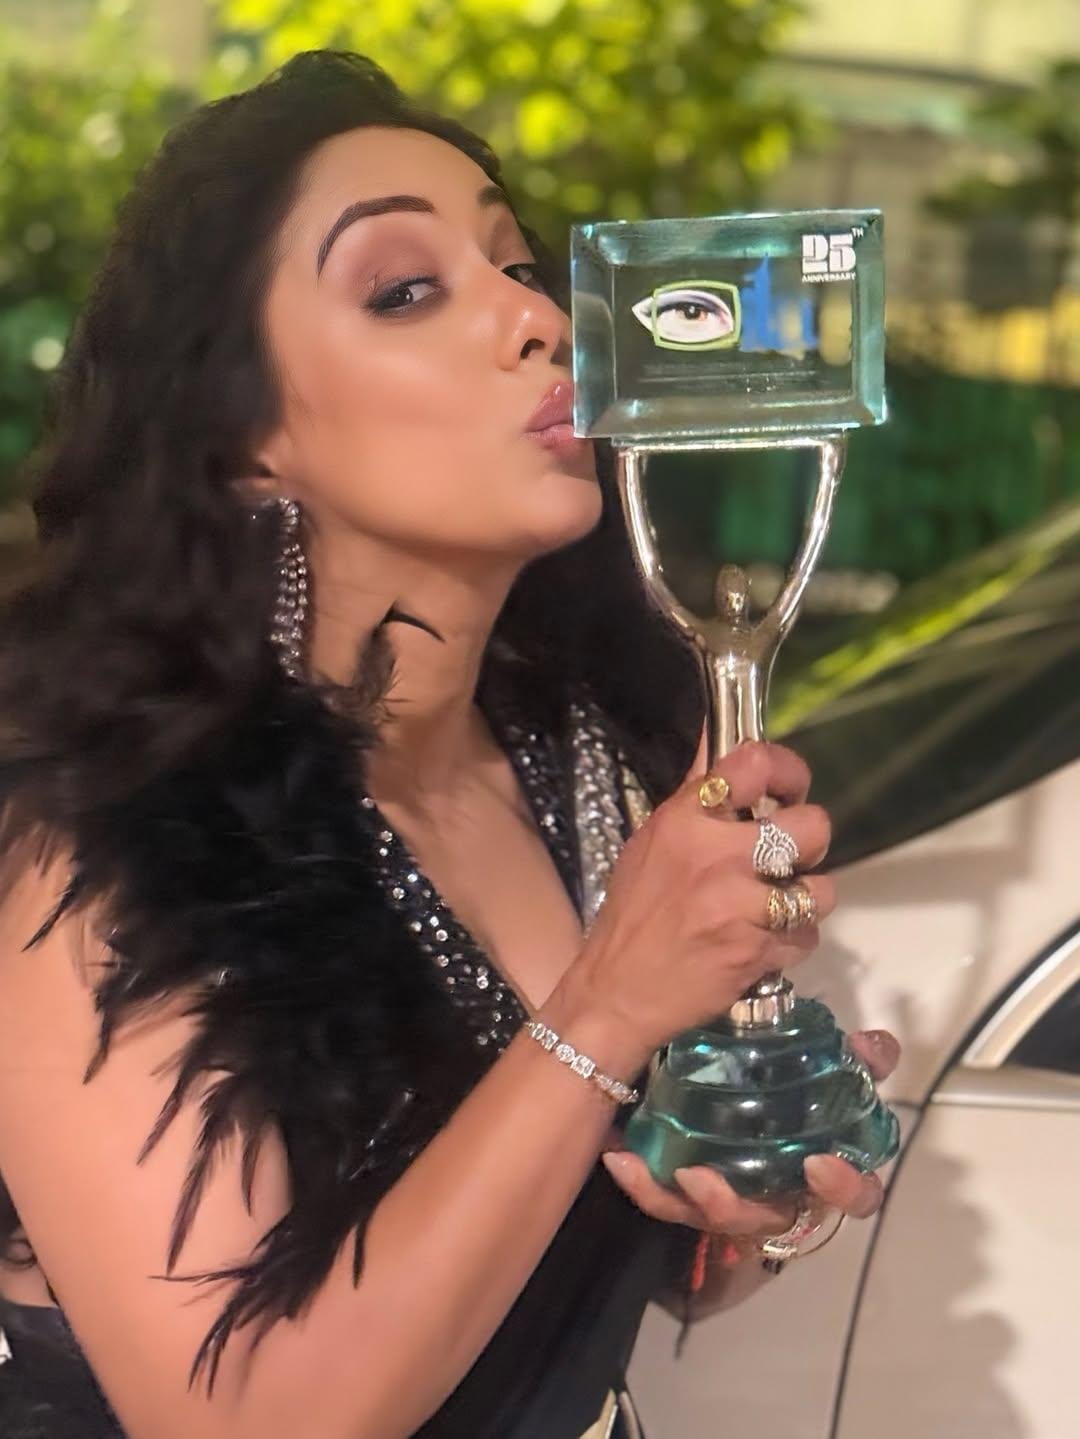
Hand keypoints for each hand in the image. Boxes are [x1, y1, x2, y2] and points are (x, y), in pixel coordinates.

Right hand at [556, 741, 836, 1070]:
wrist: (616, 993)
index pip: (756, 764)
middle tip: (785, 858)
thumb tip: (716, 731)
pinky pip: (807, 935)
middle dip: (807, 843)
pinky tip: (763, 942)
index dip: (788, 771)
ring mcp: (741, 907)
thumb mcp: (651, 840)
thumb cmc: (634, 913)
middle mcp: (717, 856)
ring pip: (820, 888)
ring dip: (804, 899)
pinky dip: (792, 940)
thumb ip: (693, 793)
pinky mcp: (758, 952)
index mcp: (686, 820)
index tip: (787, 790)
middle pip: (811, 826)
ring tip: (776, 906)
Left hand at [601, 1028, 900, 1237]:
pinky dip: (645, 1182)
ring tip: (668, 1168)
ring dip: (688, 1198)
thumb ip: (855, 1057)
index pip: (853, 1194)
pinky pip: (666, 1198)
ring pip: (711, 1215)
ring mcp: (731, 1197)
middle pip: (770, 1222)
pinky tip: (620, 1156)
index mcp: (823, 1166)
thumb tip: (874, 1046)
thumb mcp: (825, 1062)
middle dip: (738, 1209)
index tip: (820, 1164)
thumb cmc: (792, 1082)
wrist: (726, 1073)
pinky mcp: (688, 1191)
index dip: (845, 1189)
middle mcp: (779, 1193)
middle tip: (707, 1182)